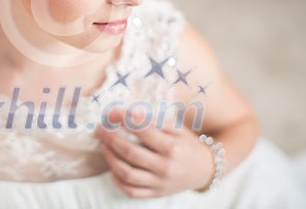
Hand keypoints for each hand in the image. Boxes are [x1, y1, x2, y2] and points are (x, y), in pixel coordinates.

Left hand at [95, 108, 213, 197]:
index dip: (125, 120)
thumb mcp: (176, 128)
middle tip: (100, 129)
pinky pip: (132, 191)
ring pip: (128, 174)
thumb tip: (128, 113)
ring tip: (103, 146)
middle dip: (111, 139)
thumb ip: (154, 121)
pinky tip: (112, 167)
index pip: (143, 131)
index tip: (112, 112)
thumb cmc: (187, 144)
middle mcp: (166, 167)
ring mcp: (160, 183)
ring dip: (111, 158)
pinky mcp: (156, 193)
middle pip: (131, 153)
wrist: (205, 169)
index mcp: (172, 147)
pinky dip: (118, 180)